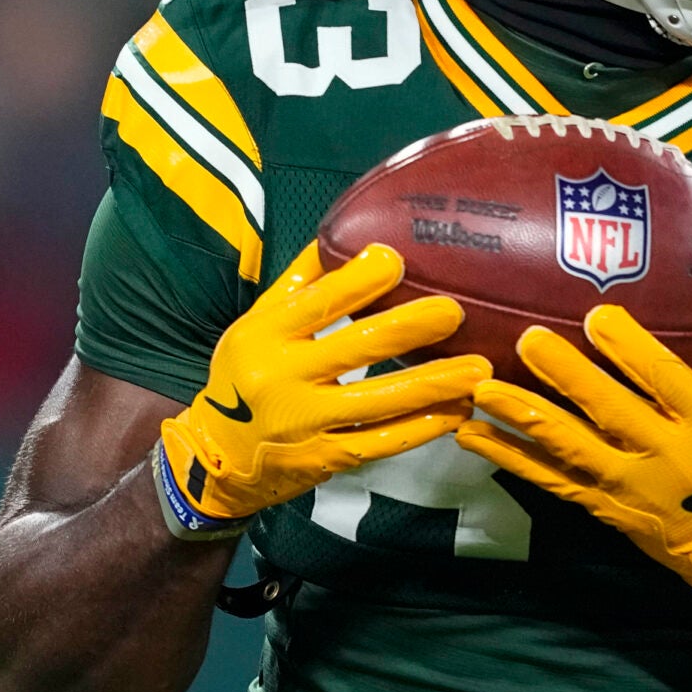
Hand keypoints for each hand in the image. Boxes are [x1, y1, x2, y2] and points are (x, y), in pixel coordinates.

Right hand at [157, 242, 489, 536]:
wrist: (215, 456)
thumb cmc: (246, 374)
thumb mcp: (257, 323)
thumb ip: (301, 284)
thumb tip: (346, 232)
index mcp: (264, 335)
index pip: (317, 303)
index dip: (357, 281)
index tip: (397, 259)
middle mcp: (282, 378)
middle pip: (356, 349)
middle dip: (410, 328)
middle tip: (455, 312)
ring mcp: (305, 424)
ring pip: (379, 402)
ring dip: (433, 384)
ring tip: (477, 369)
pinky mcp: (326, 459)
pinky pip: (382, 442)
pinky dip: (422, 428)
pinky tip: (454, 413)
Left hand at [455, 307, 691, 596]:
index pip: (664, 378)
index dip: (630, 348)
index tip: (597, 315)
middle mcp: (662, 452)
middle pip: (609, 410)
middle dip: (567, 376)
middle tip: (528, 341)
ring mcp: (626, 483)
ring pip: (569, 447)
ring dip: (524, 418)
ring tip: (483, 390)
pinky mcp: (602, 506)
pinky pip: (551, 480)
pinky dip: (512, 459)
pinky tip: (475, 436)